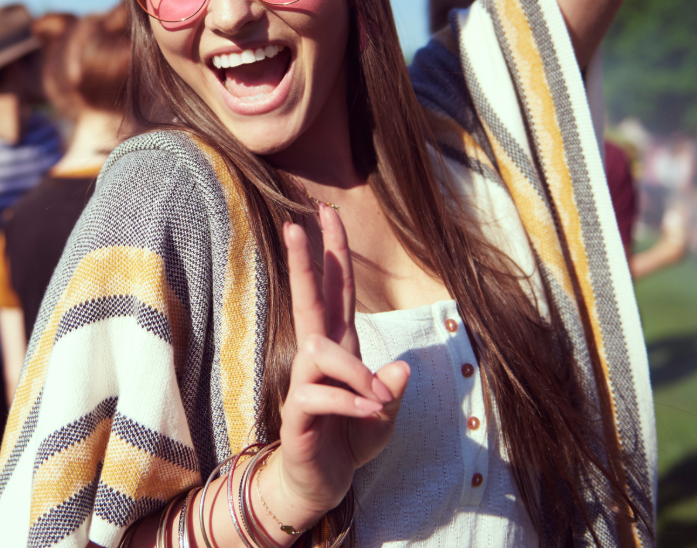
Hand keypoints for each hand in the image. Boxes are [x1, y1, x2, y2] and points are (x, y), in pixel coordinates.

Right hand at [273, 205, 409, 521]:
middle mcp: (318, 357)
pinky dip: (351, 402)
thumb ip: (393, 390)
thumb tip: (402, 368)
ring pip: (320, 350)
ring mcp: (304, 382)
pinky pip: (319, 393)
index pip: (337, 290)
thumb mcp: (385, 413)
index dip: (333, 252)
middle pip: (309, 299)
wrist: (322, 483)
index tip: (325, 212)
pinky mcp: (297, 411)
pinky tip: (372, 414)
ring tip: (379, 400)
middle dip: (304, 262)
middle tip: (294, 224)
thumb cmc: (350, 440)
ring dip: (355, 371)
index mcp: (341, 347)